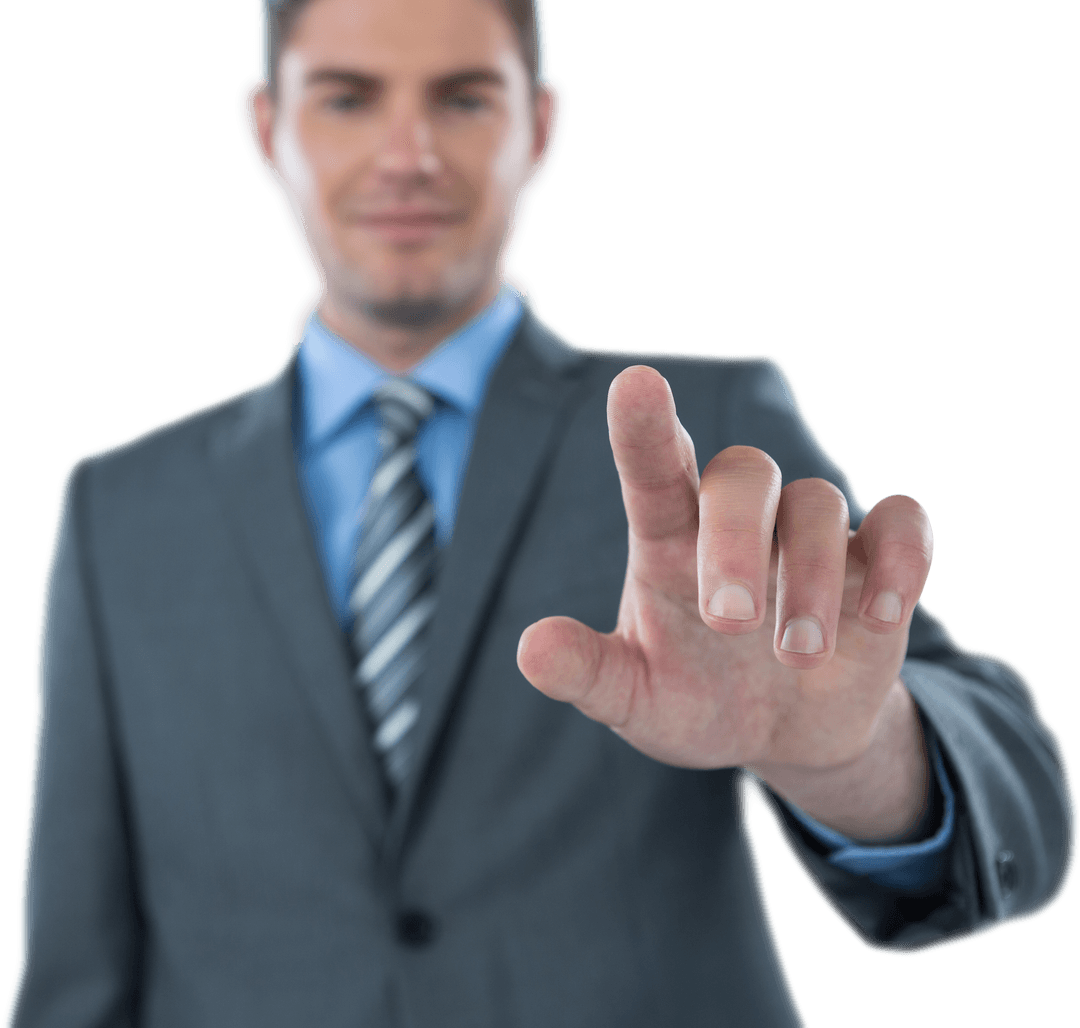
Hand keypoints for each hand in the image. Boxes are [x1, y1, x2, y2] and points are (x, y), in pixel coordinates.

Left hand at [517, 366, 935, 839]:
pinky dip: (902, 558)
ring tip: (796, 657)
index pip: (655, 469)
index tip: (635, 385)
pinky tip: (879, 614)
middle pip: (744, 476)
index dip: (645, 428)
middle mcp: (738, 523)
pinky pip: (902, 525)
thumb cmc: (696, 701)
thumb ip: (589, 674)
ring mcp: (809, 537)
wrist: (782, 734)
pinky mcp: (874, 563)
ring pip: (817, 504)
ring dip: (811, 578)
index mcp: (669, 541)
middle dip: (737, 541)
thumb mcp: (637, 700)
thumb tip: (529, 650)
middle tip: (731, 620)